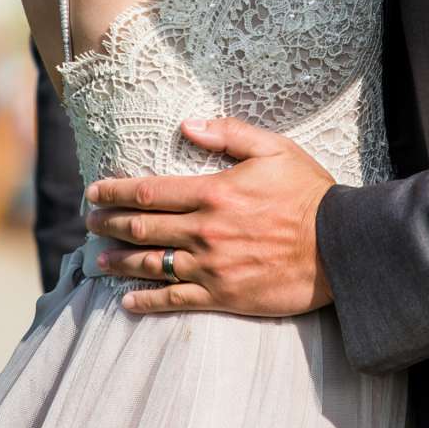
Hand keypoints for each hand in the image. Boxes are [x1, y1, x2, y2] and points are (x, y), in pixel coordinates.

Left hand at [83, 117, 334, 316]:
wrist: (341, 247)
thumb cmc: (309, 194)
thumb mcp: (274, 149)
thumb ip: (229, 134)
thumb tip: (188, 125)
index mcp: (213, 192)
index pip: (149, 192)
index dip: (115, 192)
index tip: (94, 192)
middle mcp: (204, 231)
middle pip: (141, 228)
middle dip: (107, 224)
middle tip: (88, 222)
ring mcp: (211, 267)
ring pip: (150, 265)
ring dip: (118, 262)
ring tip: (98, 259)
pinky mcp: (223, 297)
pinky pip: (174, 300)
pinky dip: (145, 302)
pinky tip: (127, 302)